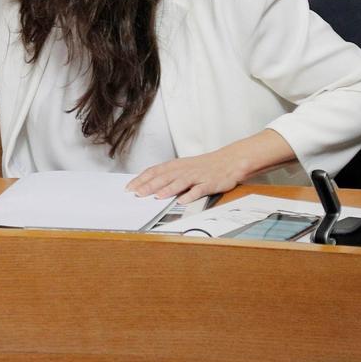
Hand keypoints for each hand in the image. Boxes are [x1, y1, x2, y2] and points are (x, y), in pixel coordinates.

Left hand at [126, 130, 295, 204]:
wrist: (231, 160)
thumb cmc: (205, 166)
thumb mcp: (184, 167)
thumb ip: (167, 176)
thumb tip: (147, 185)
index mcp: (177, 166)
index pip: (155, 171)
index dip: (141, 179)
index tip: (129, 188)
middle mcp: (185, 169)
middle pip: (164, 177)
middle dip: (149, 185)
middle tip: (136, 193)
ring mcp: (198, 176)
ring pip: (180, 182)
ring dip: (167, 189)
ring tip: (156, 196)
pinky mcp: (210, 183)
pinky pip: (199, 189)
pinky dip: (191, 195)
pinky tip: (182, 200)